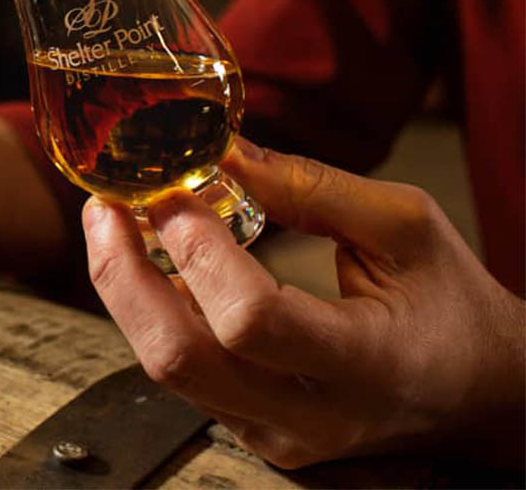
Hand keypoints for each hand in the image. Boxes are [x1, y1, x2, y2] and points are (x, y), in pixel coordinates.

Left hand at [82, 138, 524, 468]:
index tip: (173, 191)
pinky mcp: (250, 430)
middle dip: (123, 274)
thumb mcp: (405, 228)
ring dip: (125, 289)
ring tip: (115, 222)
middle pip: (179, 358)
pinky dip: (152, 311)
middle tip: (105, 205)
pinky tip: (149, 262)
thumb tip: (220, 150)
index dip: (197, 251)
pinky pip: (181, 371)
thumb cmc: (451, 307)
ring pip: (166, 368)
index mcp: (365, 365)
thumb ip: (311, 187)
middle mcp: (309, 416)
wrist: (478, 398)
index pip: (252, 321)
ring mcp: (273, 434)